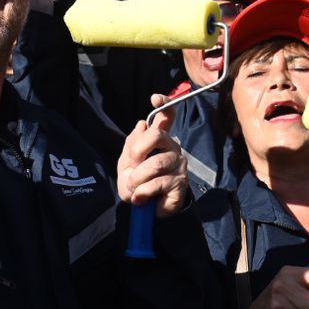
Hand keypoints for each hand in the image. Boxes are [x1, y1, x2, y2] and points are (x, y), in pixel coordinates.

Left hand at [116, 95, 190, 216]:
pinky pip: (158, 183)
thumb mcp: (128, 163)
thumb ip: (132, 144)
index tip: (155, 99)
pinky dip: (143, 192)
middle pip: (157, 135)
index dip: (164, 103)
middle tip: (132, 165)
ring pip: (155, 164)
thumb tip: (142, 124)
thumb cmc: (139, 182)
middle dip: (137, 151)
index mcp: (160, 140)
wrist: (148, 208)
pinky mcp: (181, 183)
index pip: (167, 116)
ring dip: (137, 178)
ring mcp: (179, 165)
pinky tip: (141, 197)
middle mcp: (172, 148)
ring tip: (133, 188)